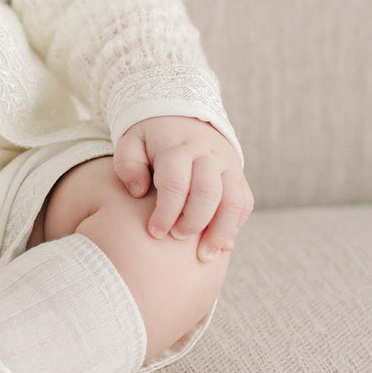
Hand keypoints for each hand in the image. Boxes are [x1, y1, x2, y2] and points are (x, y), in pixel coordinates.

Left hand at [113, 116, 253, 262]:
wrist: (183, 116)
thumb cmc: (150, 138)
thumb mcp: (130, 141)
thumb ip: (127, 164)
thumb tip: (138, 192)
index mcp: (177, 147)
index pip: (175, 183)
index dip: (166, 212)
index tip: (155, 233)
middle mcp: (207, 155)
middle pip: (208, 193)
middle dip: (193, 222)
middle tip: (176, 238)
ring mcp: (227, 165)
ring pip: (233, 201)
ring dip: (221, 232)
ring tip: (205, 256)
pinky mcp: (238, 175)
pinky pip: (245, 202)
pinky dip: (235, 225)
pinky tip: (220, 244)